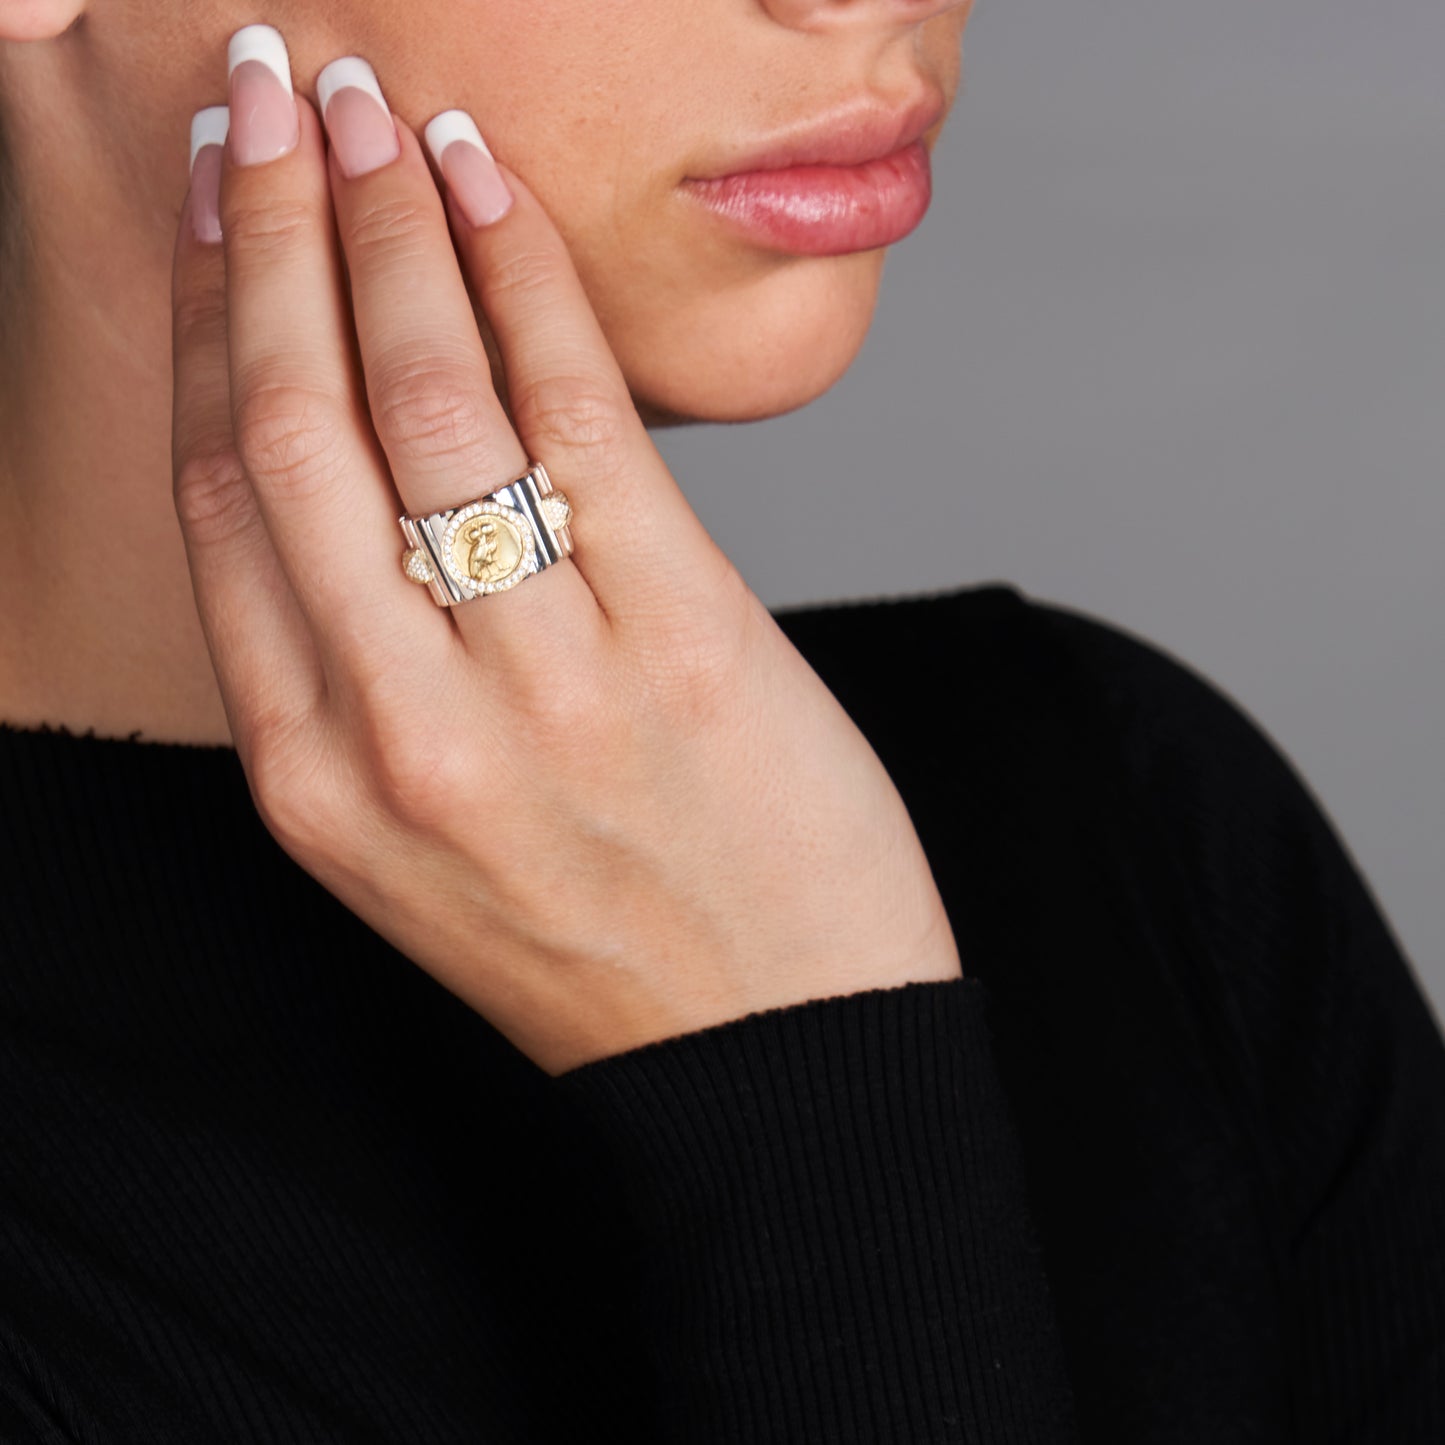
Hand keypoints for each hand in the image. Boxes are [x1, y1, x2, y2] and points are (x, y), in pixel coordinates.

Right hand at [169, 30, 961, 1075]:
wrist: (776, 1055)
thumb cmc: (606, 938)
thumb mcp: (429, 843)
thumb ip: (368, 676)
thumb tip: (360, 465)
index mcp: (316, 785)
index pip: (221, 502)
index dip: (199, 328)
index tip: (201, 212)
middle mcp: (402, 731)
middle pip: (291, 421)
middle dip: (260, 231)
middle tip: (257, 94)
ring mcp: (540, 685)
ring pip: (422, 395)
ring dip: (383, 223)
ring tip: (366, 110)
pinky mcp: (679, 639)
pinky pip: (574, 414)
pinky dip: (523, 279)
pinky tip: (489, 187)